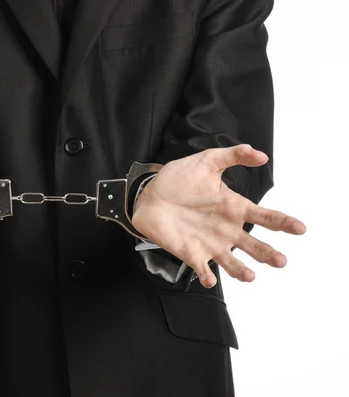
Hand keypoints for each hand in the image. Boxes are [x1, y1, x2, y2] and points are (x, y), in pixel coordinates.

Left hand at [131, 144, 305, 288]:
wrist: (149, 195)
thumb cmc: (178, 179)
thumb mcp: (206, 161)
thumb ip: (233, 156)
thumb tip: (261, 156)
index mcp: (234, 207)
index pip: (265, 216)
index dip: (283, 223)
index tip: (299, 228)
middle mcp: (227, 229)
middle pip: (254, 245)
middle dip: (268, 253)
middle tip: (281, 261)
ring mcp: (210, 244)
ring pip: (232, 262)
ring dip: (241, 270)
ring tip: (250, 276)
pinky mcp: (191, 253)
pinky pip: (201, 269)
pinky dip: (206, 276)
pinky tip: (209, 280)